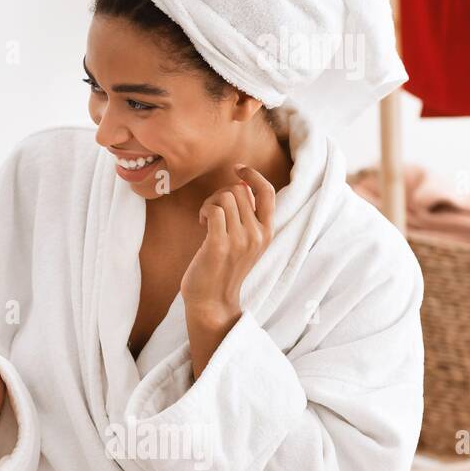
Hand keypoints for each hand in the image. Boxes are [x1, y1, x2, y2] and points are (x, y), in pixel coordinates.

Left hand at [180, 163, 275, 322]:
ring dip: (210, 203)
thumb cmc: (223, 268)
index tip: (238, 169)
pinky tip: (201, 224)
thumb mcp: (245, 242)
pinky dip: (204, 211)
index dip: (253, 175)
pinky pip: (213, 210)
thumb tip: (240, 186)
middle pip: (239, 190)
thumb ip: (248, 218)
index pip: (268, 192)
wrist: (212, 301)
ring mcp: (240, 240)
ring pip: (225, 197)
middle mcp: (257, 235)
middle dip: (220, 194)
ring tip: (206, 219)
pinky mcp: (219, 245)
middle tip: (210, 211)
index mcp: (266, 232)